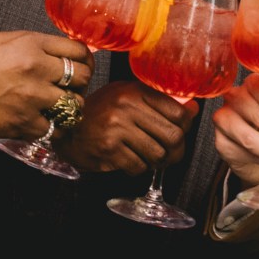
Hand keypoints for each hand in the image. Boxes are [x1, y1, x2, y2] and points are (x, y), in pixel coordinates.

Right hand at [0, 30, 92, 141]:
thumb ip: (32, 45)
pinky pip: (55, 129)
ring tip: (60, 108)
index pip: (78, 50)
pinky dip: (53, 129)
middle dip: (81, 84)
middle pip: (82, 77)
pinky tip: (45, 124)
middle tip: (72, 89)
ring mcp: (32, 97)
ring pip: (73, 105)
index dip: (85, 60)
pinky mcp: (24, 122)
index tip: (83, 66)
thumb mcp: (1, 41)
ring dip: (69, 108)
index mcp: (31, 44)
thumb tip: (58, 52)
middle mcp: (36, 68)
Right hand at [56, 81, 194, 174]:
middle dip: (176, 150)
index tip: (180, 131)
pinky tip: (131, 160)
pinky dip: (138, 168)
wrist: (65, 127)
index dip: (185, 127)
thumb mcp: (128, 98)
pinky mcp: (109, 149)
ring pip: (157, 154)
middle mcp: (126, 107)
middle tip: (170, 154)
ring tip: (150, 158)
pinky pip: (138, 166)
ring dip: (157, 162)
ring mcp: (117, 128)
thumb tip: (193, 109)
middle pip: (172, 136)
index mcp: (135, 91)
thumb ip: (159, 103)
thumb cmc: (100, 112)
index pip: (178, 112)